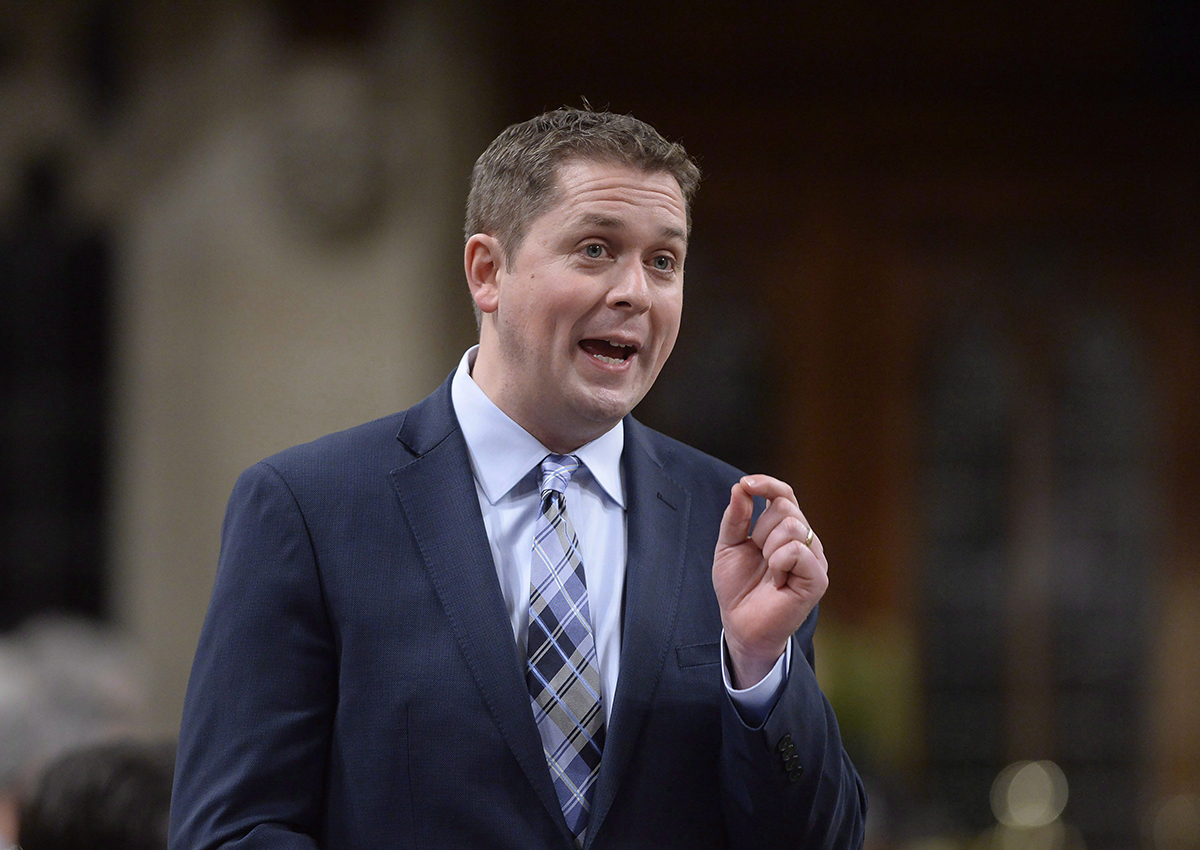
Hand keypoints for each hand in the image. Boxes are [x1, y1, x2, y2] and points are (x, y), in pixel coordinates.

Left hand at [712, 475, 828, 688]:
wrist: (740, 624)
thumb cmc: (737, 587)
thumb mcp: (728, 545)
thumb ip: (735, 516)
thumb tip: (741, 486)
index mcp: (784, 529)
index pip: (784, 494)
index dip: (768, 484)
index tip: (746, 484)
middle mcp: (805, 540)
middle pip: (785, 507)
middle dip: (760, 529)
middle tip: (757, 554)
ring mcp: (815, 558)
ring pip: (793, 526)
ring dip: (768, 547)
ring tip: (768, 570)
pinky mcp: (818, 578)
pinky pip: (797, 550)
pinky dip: (778, 562)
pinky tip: (777, 580)